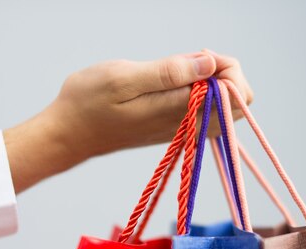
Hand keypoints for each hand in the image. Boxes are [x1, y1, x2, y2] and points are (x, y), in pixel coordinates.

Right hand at [4, 51, 252, 192]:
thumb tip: (209, 64)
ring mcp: (180, 131)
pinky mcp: (171, 130)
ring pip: (223, 110)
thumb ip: (168, 72)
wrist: (67, 134)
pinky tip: (174, 81)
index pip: (236, 94)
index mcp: (178, 111)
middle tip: (191, 61)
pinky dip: (200, 92)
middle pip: (238, 106)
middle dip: (225, 74)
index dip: (226, 66)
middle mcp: (185, 126)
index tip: (198, 56)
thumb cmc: (87, 102)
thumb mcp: (122, 78)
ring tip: (182, 70)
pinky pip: (204, 113)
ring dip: (213, 83)